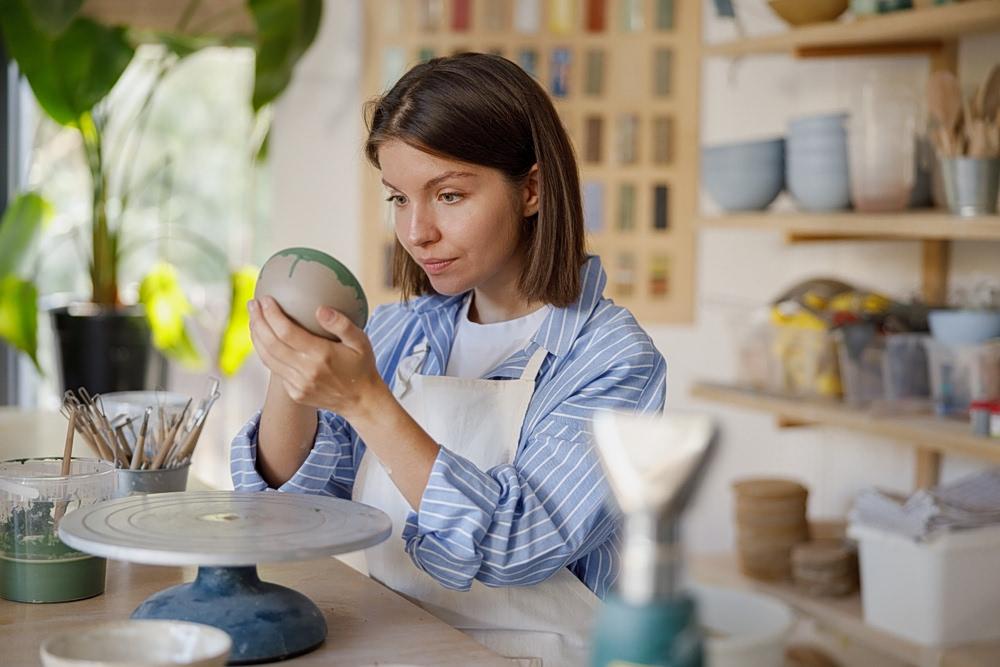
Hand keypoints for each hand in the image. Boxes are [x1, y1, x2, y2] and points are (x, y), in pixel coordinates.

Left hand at [248, 296, 385, 419]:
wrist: (362, 402)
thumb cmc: (362, 367)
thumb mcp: (361, 342)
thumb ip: (342, 324)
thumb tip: (320, 309)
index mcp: (322, 355)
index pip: (287, 332)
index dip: (272, 314)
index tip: (265, 299)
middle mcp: (306, 371)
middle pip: (271, 343)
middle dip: (258, 321)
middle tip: (253, 304)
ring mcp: (298, 385)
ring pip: (267, 358)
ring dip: (257, 337)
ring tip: (254, 319)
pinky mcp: (295, 393)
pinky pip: (275, 370)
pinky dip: (266, 352)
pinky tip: (266, 340)